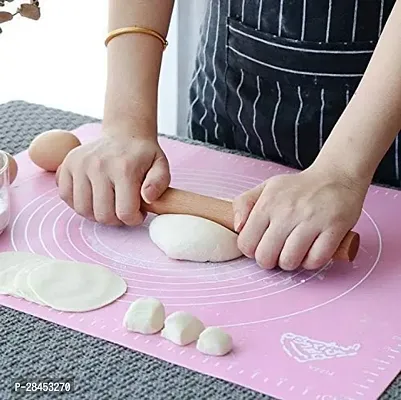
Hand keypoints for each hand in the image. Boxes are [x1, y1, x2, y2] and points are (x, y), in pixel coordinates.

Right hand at [57, 129, 169, 225]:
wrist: (125, 134)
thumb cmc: (143, 155)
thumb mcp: (161, 166)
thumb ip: (159, 183)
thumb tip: (147, 198)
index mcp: (123, 168)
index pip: (125, 212)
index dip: (134, 219)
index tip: (139, 212)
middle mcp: (98, 166)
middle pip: (102, 215)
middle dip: (117, 220)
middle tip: (125, 210)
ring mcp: (79, 165)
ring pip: (83, 210)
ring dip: (97, 214)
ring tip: (110, 205)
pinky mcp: (66, 165)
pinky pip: (66, 197)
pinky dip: (80, 203)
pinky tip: (94, 198)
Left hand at [233, 165, 368, 269]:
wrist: (337, 176)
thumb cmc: (298, 188)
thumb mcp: (265, 188)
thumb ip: (243, 204)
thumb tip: (237, 227)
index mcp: (267, 203)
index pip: (246, 243)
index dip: (251, 250)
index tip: (260, 245)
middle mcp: (287, 211)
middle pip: (265, 257)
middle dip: (269, 261)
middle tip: (277, 252)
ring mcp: (311, 220)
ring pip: (289, 261)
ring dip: (290, 263)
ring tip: (294, 252)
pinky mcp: (334, 228)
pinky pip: (316, 260)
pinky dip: (311, 262)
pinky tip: (311, 252)